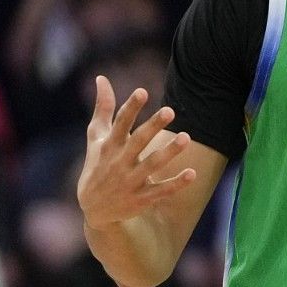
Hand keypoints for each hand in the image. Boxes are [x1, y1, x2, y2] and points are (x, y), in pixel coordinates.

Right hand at [76, 78, 199, 227]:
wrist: (94, 209)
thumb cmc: (98, 164)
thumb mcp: (97, 137)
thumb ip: (103, 109)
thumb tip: (101, 78)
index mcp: (109, 145)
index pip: (120, 124)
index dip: (131, 108)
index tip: (142, 92)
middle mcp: (119, 162)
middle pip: (138, 142)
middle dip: (153, 127)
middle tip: (170, 110)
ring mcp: (130, 181)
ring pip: (152, 165)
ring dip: (169, 152)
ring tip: (187, 137)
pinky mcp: (142, 198)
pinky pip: (161, 190)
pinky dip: (176, 183)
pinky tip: (193, 174)